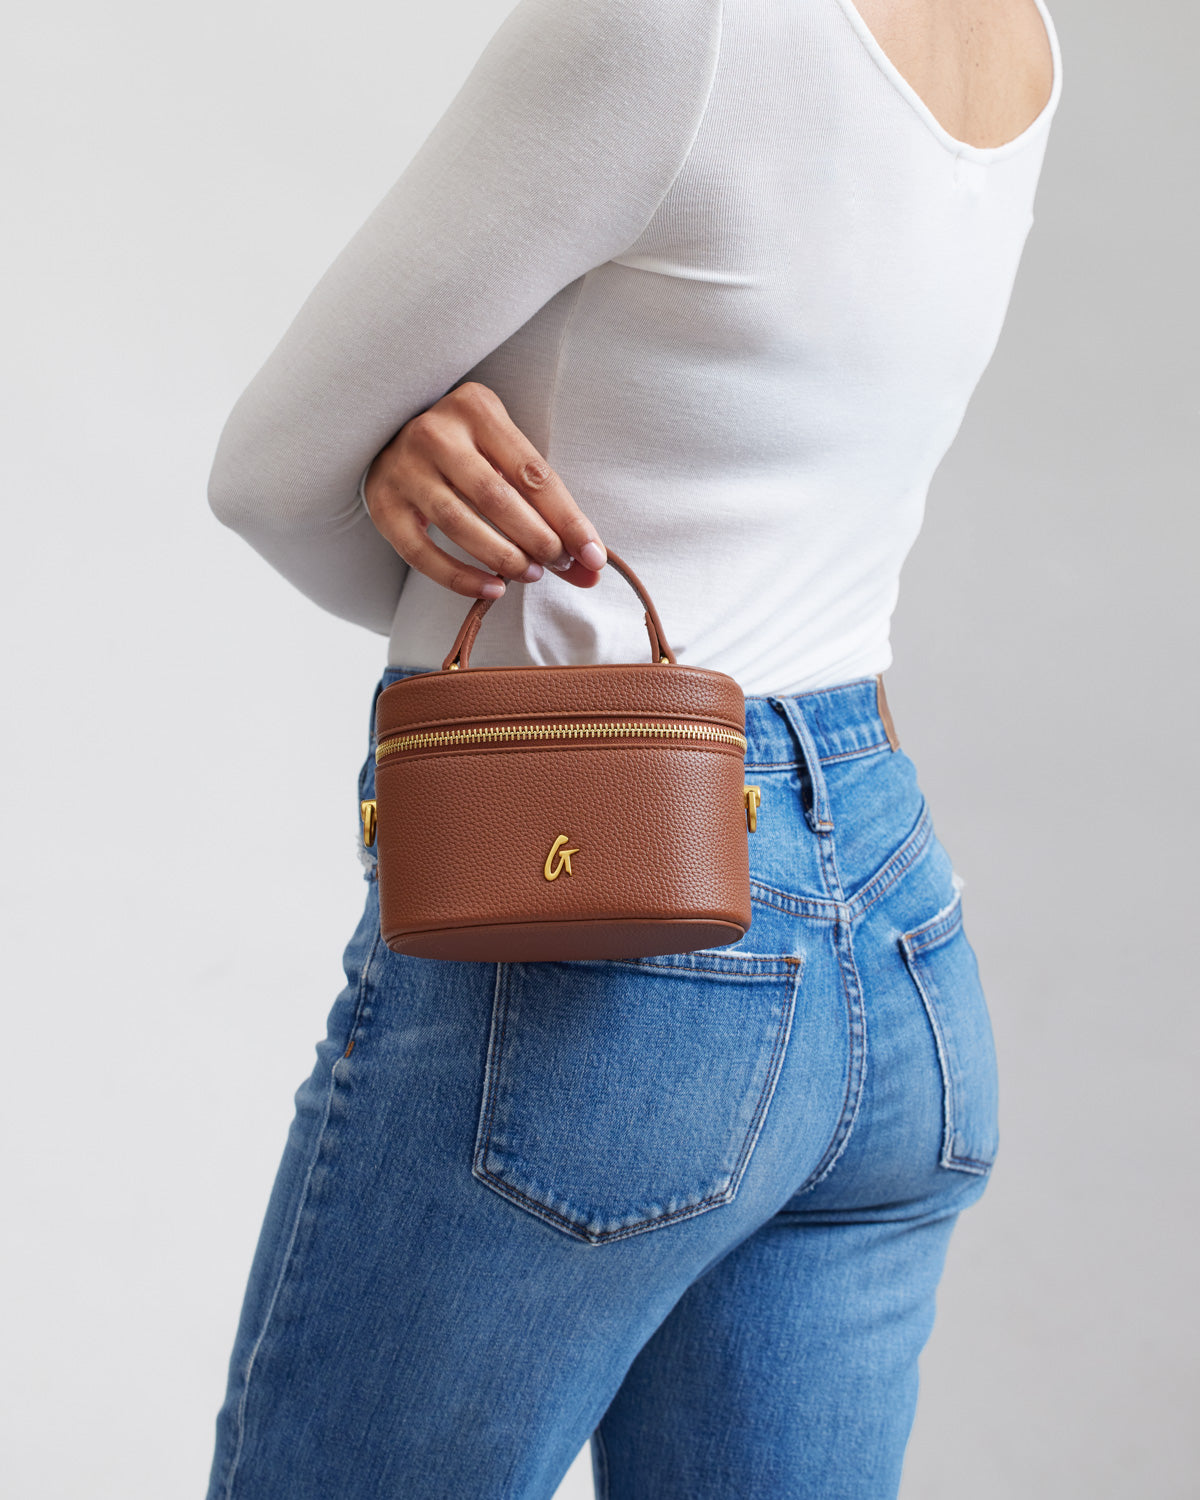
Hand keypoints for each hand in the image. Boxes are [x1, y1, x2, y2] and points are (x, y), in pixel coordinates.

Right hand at [362, 381, 607, 599]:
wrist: (392, 439)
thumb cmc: (467, 451)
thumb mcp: (506, 455)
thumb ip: (546, 506)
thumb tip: (590, 566)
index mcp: (477, 409)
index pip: (533, 473)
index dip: (567, 519)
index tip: (593, 556)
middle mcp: (436, 433)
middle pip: (496, 497)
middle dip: (537, 540)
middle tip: (559, 565)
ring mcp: (405, 469)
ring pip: (458, 523)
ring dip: (502, 557)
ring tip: (530, 574)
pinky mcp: (383, 506)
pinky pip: (422, 553)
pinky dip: (460, 577)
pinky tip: (493, 588)